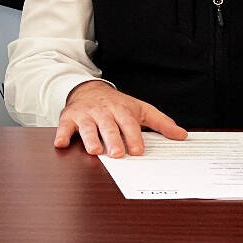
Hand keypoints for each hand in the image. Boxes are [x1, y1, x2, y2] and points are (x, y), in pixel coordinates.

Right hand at [55, 80, 186, 156]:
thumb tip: (182, 135)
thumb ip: (160, 123)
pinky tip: (61, 144)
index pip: (128, 123)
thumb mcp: (139, 109)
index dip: (133, 137)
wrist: (88, 89)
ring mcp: (85, 114)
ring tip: (94, 150)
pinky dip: (61, 135)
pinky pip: (64, 126)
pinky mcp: (69, 117)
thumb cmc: (116, 104)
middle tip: (117, 153)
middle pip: (108, 126)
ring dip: (90, 138)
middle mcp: (102, 112)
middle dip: (112, 139)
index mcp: (121, 110)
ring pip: (87, 127)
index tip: (138, 150)